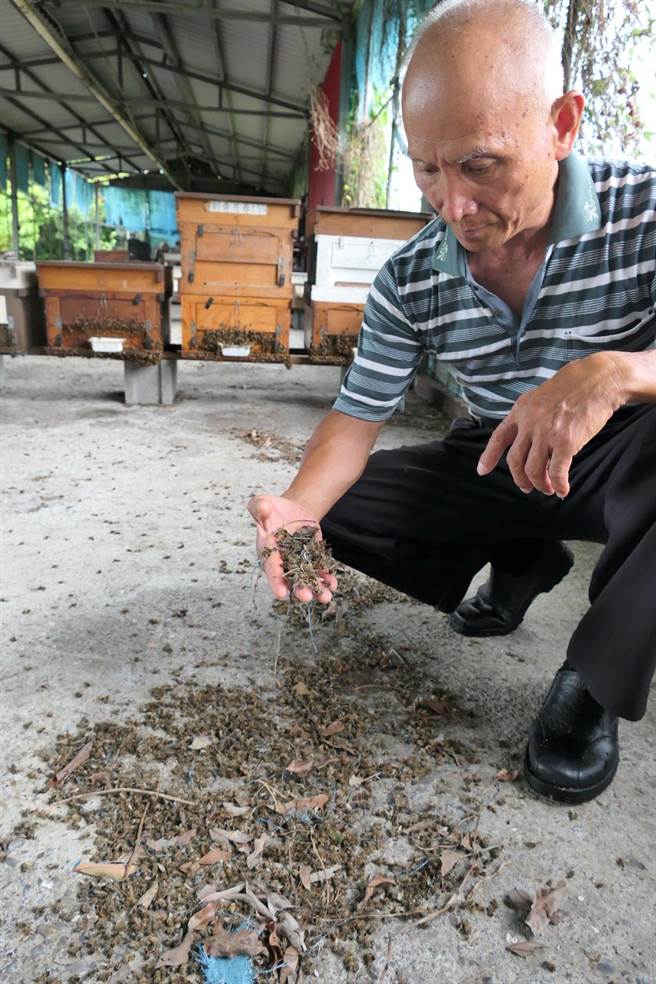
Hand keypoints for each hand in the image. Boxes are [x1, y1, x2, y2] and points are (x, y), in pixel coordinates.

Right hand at [247, 494, 337, 602]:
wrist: (291, 509)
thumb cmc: (272, 507)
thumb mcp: (261, 502)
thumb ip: (259, 507)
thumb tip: (264, 509)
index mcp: (267, 551)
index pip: (271, 567)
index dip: (276, 580)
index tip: (281, 593)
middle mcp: (282, 561)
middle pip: (290, 579)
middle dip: (299, 589)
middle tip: (306, 598)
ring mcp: (298, 562)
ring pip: (306, 579)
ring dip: (316, 589)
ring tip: (325, 597)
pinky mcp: (311, 558)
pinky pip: (319, 571)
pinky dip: (326, 578)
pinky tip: (333, 584)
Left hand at [477, 353, 625, 497]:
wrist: (598, 379)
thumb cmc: (574, 387)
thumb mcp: (541, 397)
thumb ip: (530, 417)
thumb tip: (528, 441)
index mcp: (521, 411)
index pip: (499, 437)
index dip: (488, 457)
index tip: (482, 471)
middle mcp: (529, 423)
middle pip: (515, 460)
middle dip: (519, 478)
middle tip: (527, 487)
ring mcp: (546, 433)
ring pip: (533, 470)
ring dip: (539, 484)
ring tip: (547, 489)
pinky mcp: (566, 442)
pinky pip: (557, 472)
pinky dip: (559, 485)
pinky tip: (563, 490)